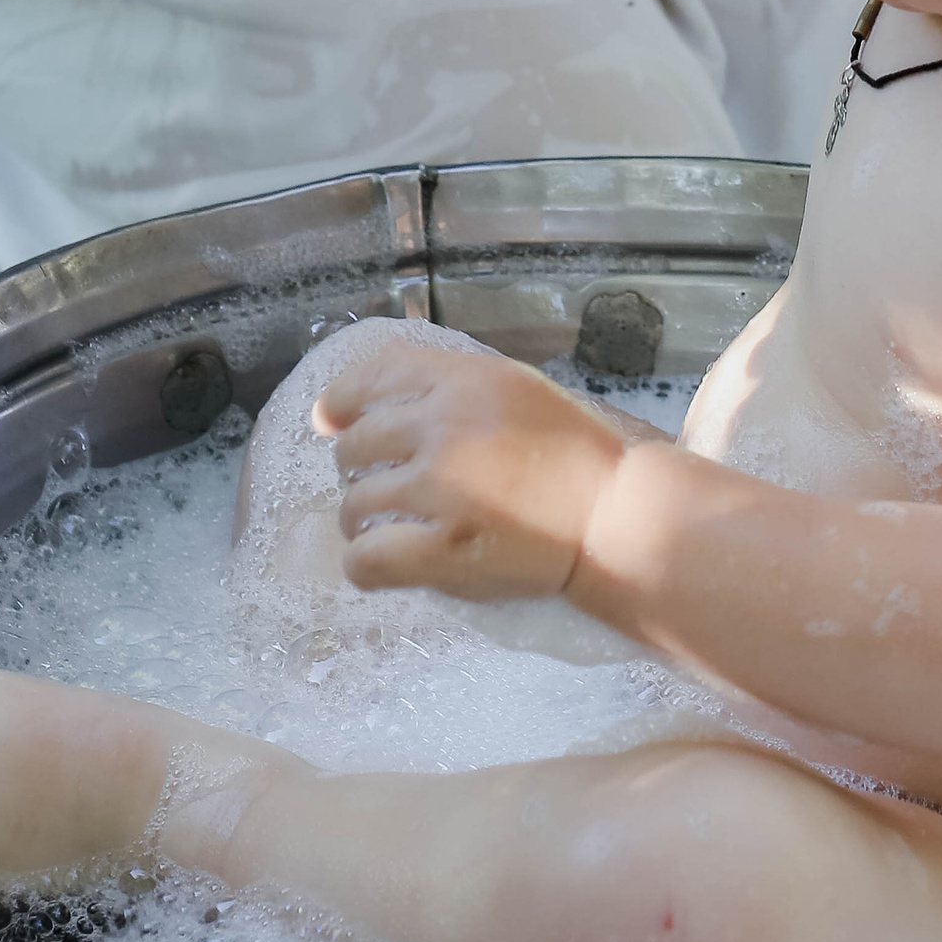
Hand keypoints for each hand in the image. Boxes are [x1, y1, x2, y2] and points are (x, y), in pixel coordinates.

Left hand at [316, 340, 628, 605]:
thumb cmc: (570, 453)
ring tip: (389, 528)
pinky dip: (364, 566)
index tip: (330, 421)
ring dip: (362, 519)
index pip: (373, 375)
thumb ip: (445, 385)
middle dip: (357, 468)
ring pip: (355, 505)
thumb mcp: (512, 388)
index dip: (340, 400)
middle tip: (385, 485)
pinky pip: (366, 561)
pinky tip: (383, 564)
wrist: (612, 516)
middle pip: (355, 444)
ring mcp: (441, 491)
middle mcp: (444, 427)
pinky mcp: (444, 552)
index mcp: (464, 381)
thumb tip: (359, 404)